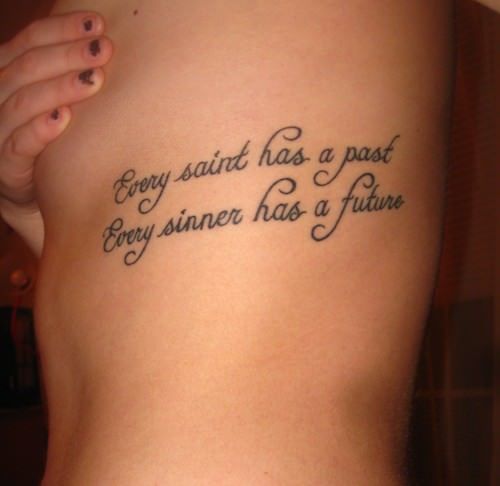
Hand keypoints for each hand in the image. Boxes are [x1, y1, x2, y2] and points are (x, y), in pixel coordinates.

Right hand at [0, 11, 112, 255]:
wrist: (39, 196)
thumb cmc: (55, 145)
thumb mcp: (58, 104)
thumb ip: (71, 78)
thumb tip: (109, 45)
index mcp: (7, 77)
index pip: (29, 43)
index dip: (61, 30)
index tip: (98, 23)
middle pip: (27, 68)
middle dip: (67, 54)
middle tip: (104, 49)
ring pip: (21, 101)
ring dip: (59, 87)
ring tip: (94, 79)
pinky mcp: (5, 168)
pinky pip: (18, 145)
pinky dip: (40, 130)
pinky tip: (64, 118)